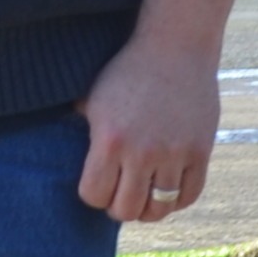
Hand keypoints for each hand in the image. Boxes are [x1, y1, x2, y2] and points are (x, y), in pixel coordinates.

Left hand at [79, 35, 219, 223]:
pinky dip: (177, 200)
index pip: (94, 196)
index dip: (94, 194)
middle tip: (122, 193)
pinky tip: (168, 189)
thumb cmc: (128, 71)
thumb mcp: (93, 98)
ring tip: (145, 195)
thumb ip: (79, 130)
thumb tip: (57, 153)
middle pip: (126, 210)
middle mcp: (142, 151)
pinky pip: (190, 195)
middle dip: (120, 206)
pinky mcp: (201, 150)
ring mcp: (175, 153)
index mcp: (109, 139)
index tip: (99, 184)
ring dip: (149, 207)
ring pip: (160, 209)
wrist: (176, 46)